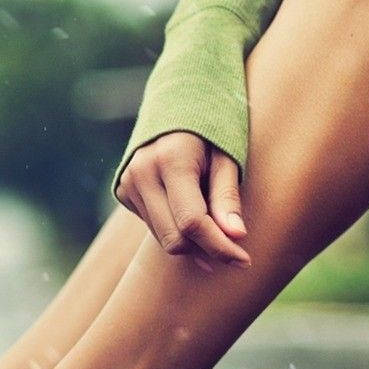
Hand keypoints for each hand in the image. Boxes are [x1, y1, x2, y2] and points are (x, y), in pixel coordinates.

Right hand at [115, 132, 250, 269]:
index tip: (244, 260)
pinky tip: (188, 209)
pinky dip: (175, 228)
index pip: (192, 221)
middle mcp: (143, 173)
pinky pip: (153, 227)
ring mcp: (128, 183)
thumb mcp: (227, 156)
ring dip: (192, 242)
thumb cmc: (210, 131)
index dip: (219, 246)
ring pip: (163, 238)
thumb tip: (236, 236)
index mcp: (171, 160)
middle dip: (206, 250)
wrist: (173, 108)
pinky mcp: (123, 192)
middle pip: (174, 238)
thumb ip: (227, 196)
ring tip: (215, 227)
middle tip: (234, 251)